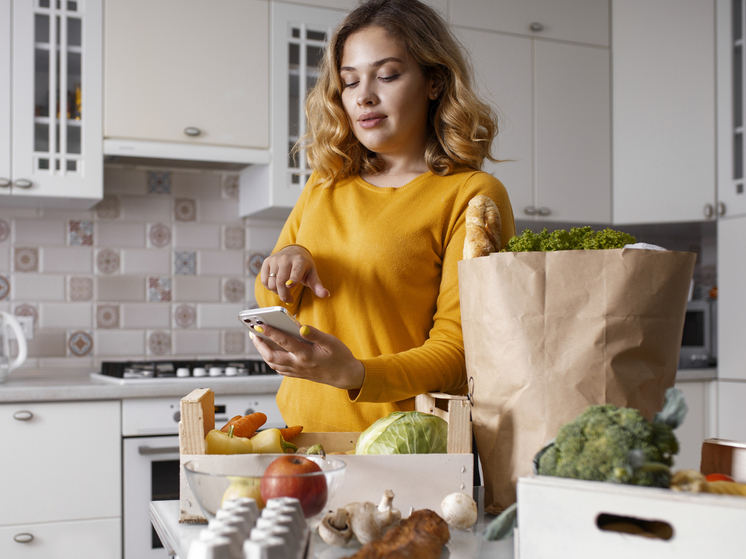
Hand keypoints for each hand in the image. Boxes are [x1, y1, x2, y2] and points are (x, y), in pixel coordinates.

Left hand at [250, 323, 364, 390]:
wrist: (346, 376)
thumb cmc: (340, 357)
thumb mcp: (331, 342)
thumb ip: (315, 334)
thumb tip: (301, 327)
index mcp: (306, 355)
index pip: (284, 342)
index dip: (270, 332)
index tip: (259, 324)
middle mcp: (298, 365)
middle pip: (271, 357)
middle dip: (260, 345)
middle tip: (253, 333)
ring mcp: (297, 371)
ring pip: (273, 364)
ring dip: (263, 352)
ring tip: (258, 340)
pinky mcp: (298, 374)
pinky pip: (279, 369)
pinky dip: (271, 360)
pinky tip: (269, 352)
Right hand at [261, 246, 329, 303]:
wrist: (293, 251)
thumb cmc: (304, 266)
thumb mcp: (312, 274)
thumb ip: (318, 286)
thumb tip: (326, 295)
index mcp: (299, 260)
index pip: (295, 271)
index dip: (292, 279)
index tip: (290, 286)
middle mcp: (286, 258)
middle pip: (281, 281)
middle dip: (284, 295)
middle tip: (289, 299)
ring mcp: (275, 259)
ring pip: (271, 282)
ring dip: (277, 292)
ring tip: (284, 291)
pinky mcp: (267, 262)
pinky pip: (264, 280)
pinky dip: (269, 287)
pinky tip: (276, 285)